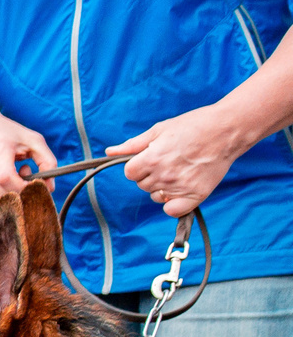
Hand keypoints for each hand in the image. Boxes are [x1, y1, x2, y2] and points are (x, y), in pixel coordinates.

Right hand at [0, 113, 56, 200]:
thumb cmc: (4, 132)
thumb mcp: (32, 139)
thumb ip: (48, 161)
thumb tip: (50, 187)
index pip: (7, 179)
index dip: (25, 187)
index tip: (37, 183)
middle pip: (6, 194)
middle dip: (23, 192)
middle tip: (28, 175)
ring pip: (1, 200)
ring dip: (13, 192)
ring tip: (15, 173)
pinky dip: (3, 192)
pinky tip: (3, 176)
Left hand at [107, 105, 256, 216]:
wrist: (227, 130)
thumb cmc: (193, 126)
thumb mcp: (159, 130)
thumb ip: (133, 145)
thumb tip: (110, 152)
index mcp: (151, 158)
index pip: (130, 174)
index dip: (137, 166)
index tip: (149, 159)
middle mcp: (164, 175)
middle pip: (142, 185)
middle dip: (150, 175)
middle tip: (169, 162)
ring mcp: (180, 187)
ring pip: (156, 196)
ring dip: (162, 188)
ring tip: (179, 171)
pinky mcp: (197, 195)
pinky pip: (172, 210)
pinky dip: (173, 204)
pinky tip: (181, 190)